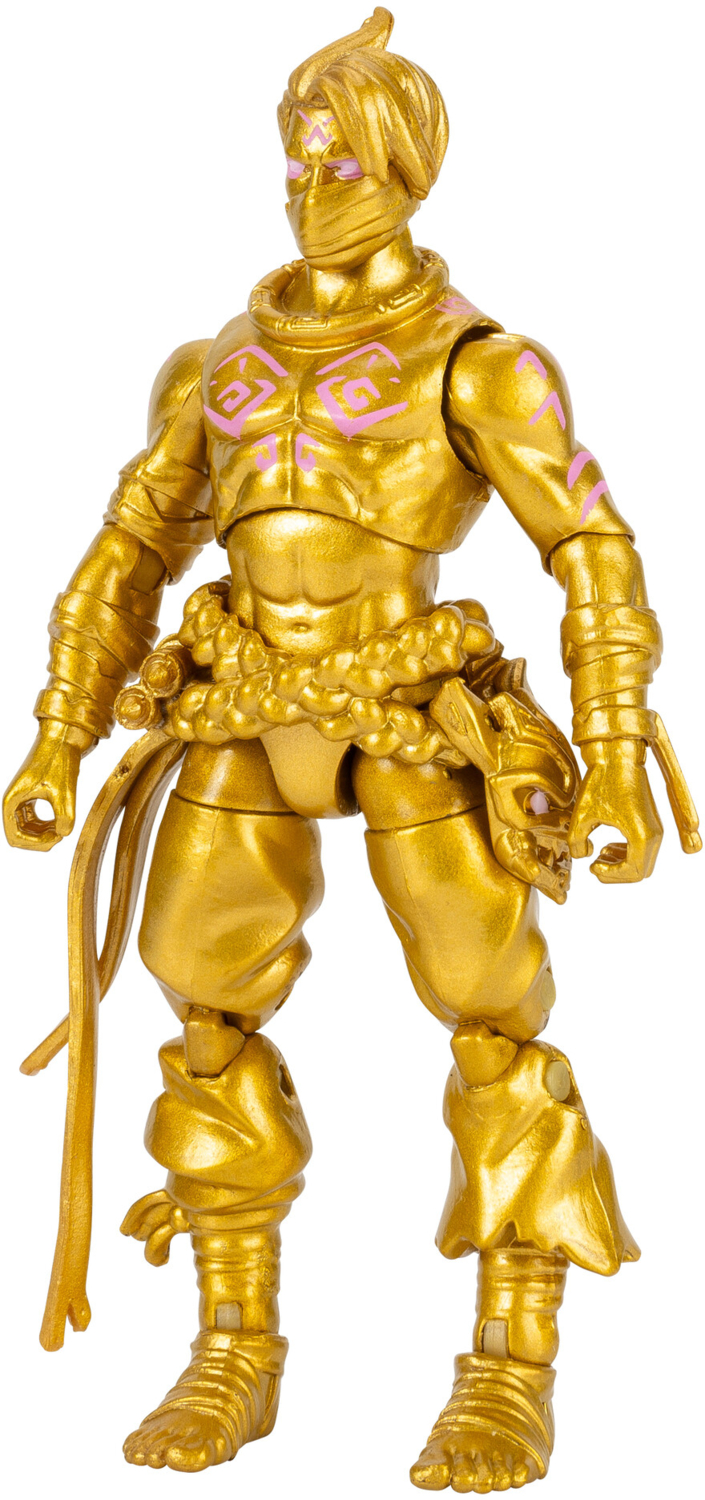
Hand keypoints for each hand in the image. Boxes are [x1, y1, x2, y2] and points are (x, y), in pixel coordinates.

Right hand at [3, 721, 86, 850]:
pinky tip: (61, 822)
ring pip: (27, 830)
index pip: (15, 838)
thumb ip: (65, 816)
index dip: (36, 843)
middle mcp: (13, 802)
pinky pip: (33, 821)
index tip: (57, 835)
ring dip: (44, 835)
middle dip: (40, 841)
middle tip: (61, 834)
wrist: (64, 739)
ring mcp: (21, 799)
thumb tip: (63, 833)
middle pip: (19, 837)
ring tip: (62, 828)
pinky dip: (46, 826)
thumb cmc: (59, 760)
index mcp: (12, 802)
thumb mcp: (64, 791)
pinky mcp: (31, 796)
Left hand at [569, 738, 662, 881]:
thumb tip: (583, 855)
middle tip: (595, 866)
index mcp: (641, 836)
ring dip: (622, 864)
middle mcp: (654, 834)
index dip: (610, 876)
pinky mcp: (651, 822)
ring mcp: (655, 828)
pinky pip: (644, 850)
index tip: (592, 866)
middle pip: (641, 872)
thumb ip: (577, 843)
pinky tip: (607, 845)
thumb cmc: (601, 782)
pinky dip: (627, 853)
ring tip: (600, 854)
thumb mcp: (582, 816)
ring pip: (644, 862)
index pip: (632, 873)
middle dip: (617, 873)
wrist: (616, 757)